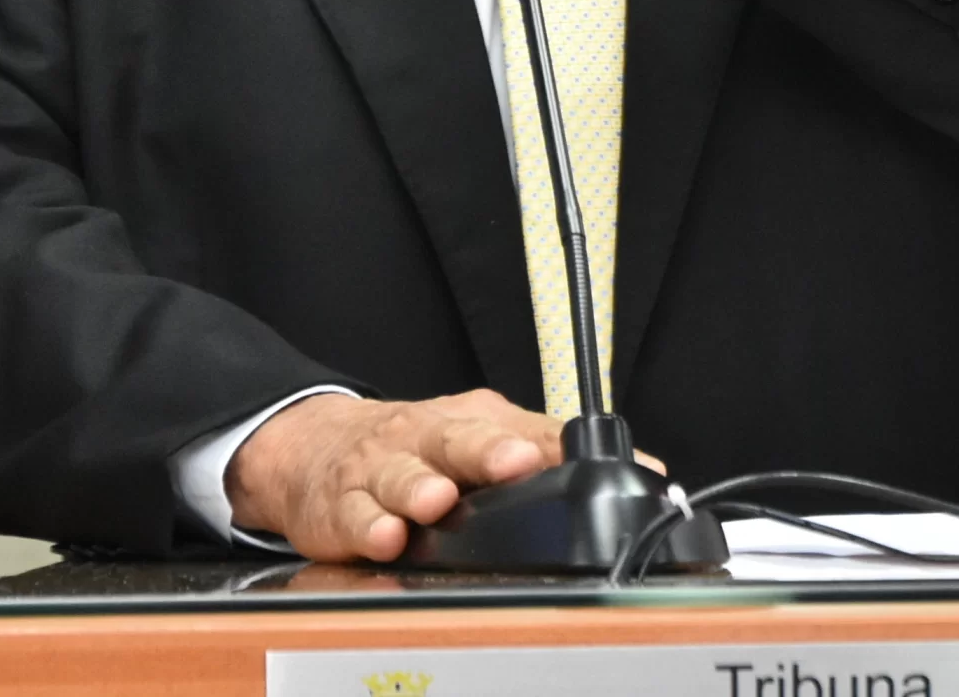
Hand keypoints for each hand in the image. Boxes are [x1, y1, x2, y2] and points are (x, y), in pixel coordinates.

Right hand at [225, 389, 559, 562]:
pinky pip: (353, 517)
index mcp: (470, 422)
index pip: (515, 428)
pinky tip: (384, 537)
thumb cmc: (415, 444)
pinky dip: (368, 527)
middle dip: (487, 451)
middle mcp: (426, 439)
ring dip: (420, 488)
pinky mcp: (339, 507)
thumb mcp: (481, 433)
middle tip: (514, 462)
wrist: (318, 445)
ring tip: (438, 500)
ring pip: (402, 477)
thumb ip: (553, 450)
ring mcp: (380, 471)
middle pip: (458, 441)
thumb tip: (641, 469)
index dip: (543, 443)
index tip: (561, 456)